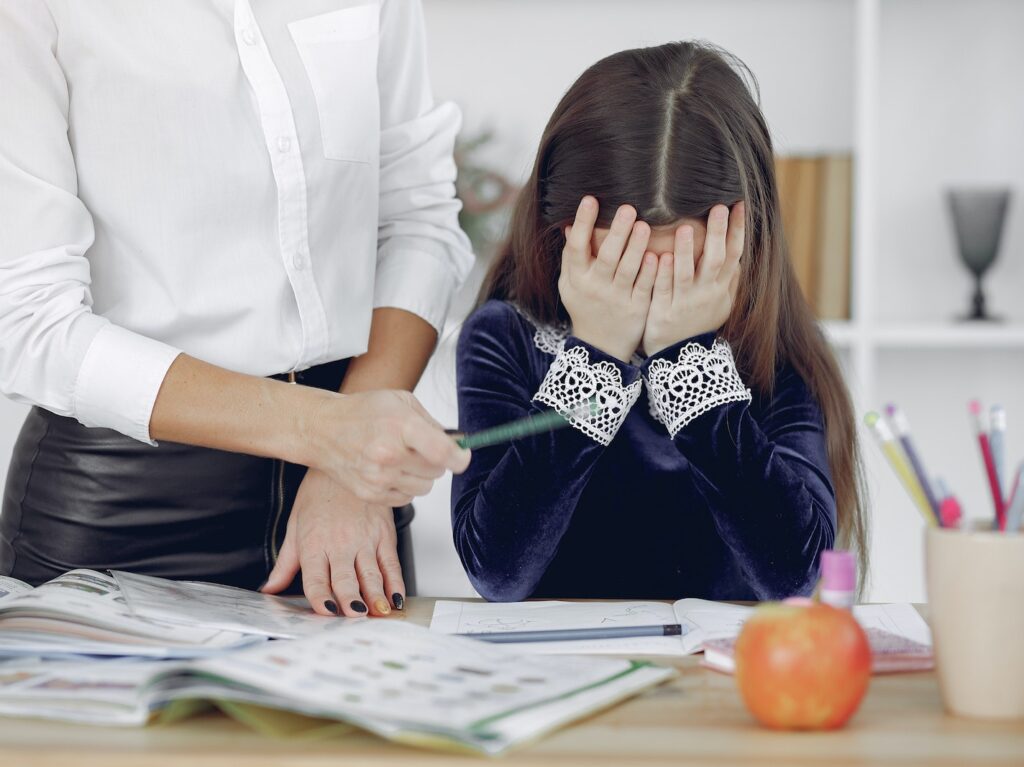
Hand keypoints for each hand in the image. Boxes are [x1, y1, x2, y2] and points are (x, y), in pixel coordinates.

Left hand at [261, 469, 404, 616]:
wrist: (345, 465)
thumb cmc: (319, 495)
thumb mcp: (295, 526)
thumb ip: (285, 563)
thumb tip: (269, 589)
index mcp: (314, 543)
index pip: (315, 577)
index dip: (320, 596)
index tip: (326, 612)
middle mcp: (340, 543)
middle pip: (345, 578)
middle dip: (350, 600)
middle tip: (355, 616)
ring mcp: (365, 539)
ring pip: (371, 574)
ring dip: (376, 596)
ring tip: (378, 613)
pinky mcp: (384, 535)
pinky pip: (391, 563)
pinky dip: (396, 583)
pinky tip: (397, 598)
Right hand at [306, 389, 469, 506]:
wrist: (323, 429)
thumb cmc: (362, 412)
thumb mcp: (401, 401)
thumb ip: (432, 423)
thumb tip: (459, 443)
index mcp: (400, 426)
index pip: (442, 452)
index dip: (459, 457)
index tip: (462, 456)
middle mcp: (389, 454)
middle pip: (437, 471)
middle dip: (435, 460)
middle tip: (419, 447)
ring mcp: (378, 477)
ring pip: (425, 487)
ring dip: (421, 475)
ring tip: (402, 458)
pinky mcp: (371, 494)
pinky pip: (407, 498)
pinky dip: (405, 486)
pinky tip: (390, 469)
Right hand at [558, 197, 658, 361]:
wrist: (600, 347)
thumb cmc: (584, 307)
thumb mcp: (570, 284)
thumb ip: (571, 257)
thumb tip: (568, 225)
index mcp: (576, 278)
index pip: (576, 247)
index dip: (582, 223)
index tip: (590, 199)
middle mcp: (595, 287)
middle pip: (606, 257)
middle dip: (617, 232)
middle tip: (628, 207)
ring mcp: (617, 299)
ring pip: (627, 270)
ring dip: (636, 247)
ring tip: (644, 225)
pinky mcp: (637, 309)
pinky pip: (644, 287)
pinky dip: (650, 272)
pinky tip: (657, 255)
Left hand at [642, 202, 743, 355]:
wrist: (680, 358)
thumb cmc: (698, 325)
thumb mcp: (720, 306)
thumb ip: (729, 282)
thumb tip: (740, 258)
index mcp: (720, 288)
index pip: (734, 254)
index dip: (737, 230)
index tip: (738, 205)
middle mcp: (706, 293)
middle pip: (715, 260)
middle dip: (718, 233)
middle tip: (718, 207)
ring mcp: (685, 303)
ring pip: (686, 274)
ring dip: (686, 251)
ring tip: (684, 227)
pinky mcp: (663, 312)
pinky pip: (663, 290)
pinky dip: (662, 274)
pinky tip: (659, 256)